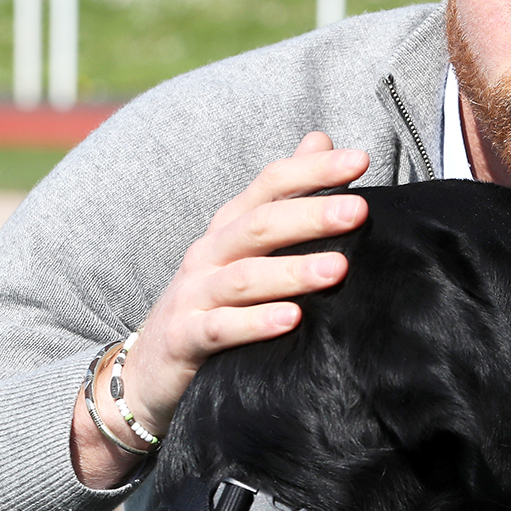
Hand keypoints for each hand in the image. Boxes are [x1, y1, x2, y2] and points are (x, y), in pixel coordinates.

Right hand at [71, 133, 368, 485]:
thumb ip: (285, 195)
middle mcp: (210, 253)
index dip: (313, 169)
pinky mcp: (185, 339)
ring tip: (339, 269)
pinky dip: (256, 323)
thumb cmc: (213, 301)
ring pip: (245, 277)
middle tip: (359, 211)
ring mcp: (194, 295)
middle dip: (311, 216)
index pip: (271, 184)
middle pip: (261, 225)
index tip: (362, 160)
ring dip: (293, 272)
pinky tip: (292, 321)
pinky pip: (221, 329)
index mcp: (230, 226)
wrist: (149, 371)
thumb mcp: (246, 247)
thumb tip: (322, 139)